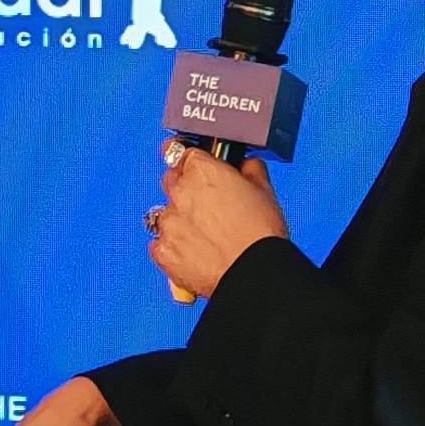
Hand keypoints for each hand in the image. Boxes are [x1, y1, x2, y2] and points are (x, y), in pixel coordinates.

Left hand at [148, 138, 288, 298]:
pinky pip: (159, 244)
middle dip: (184, 188)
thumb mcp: (265, 191)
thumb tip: (246, 166)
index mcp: (202, 171)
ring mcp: (168, 223)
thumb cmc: (261, 235)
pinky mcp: (162, 251)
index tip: (186, 161)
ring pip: (164, 214)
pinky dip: (172, 248)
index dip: (187, 159)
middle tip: (205, 205)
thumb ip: (250, 170)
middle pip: (170, 180)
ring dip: (178, 220)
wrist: (253, 273)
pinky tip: (193, 254)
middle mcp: (179, 193)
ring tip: (203, 235)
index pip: (181, 152)